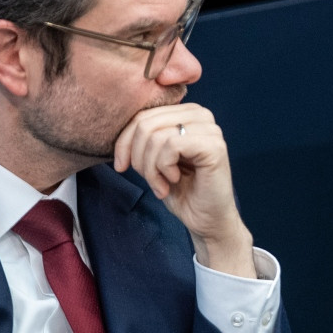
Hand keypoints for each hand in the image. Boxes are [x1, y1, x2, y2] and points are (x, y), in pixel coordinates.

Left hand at [113, 102, 255, 277]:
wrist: (206, 220)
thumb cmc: (182, 190)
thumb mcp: (154, 158)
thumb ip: (144, 137)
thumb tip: (118, 130)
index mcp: (186, 113)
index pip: (143, 114)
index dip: (124, 142)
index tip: (121, 167)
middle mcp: (200, 115)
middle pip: (146, 122)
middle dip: (137, 156)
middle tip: (148, 179)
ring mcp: (210, 129)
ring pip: (156, 136)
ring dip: (150, 168)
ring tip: (161, 185)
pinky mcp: (214, 146)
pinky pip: (171, 146)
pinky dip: (163, 168)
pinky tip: (173, 181)